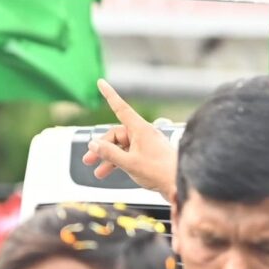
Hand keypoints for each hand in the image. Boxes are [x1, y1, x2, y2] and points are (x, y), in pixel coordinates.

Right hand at [84, 79, 177, 196]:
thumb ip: (109, 153)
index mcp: (140, 130)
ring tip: (98, 172)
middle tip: (88, 160)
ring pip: (121, 147)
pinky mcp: (148, 155)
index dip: (109, 95)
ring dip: (108, 158)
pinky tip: (109, 172)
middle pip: (115, 135)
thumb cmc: (160, 172)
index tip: (101, 83)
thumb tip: (93, 144)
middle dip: (101, 147)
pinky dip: (118, 162)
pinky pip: (128, 154)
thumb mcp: (129, 163)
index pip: (120, 108)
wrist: (181, 185)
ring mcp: (146, 145)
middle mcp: (143, 134)